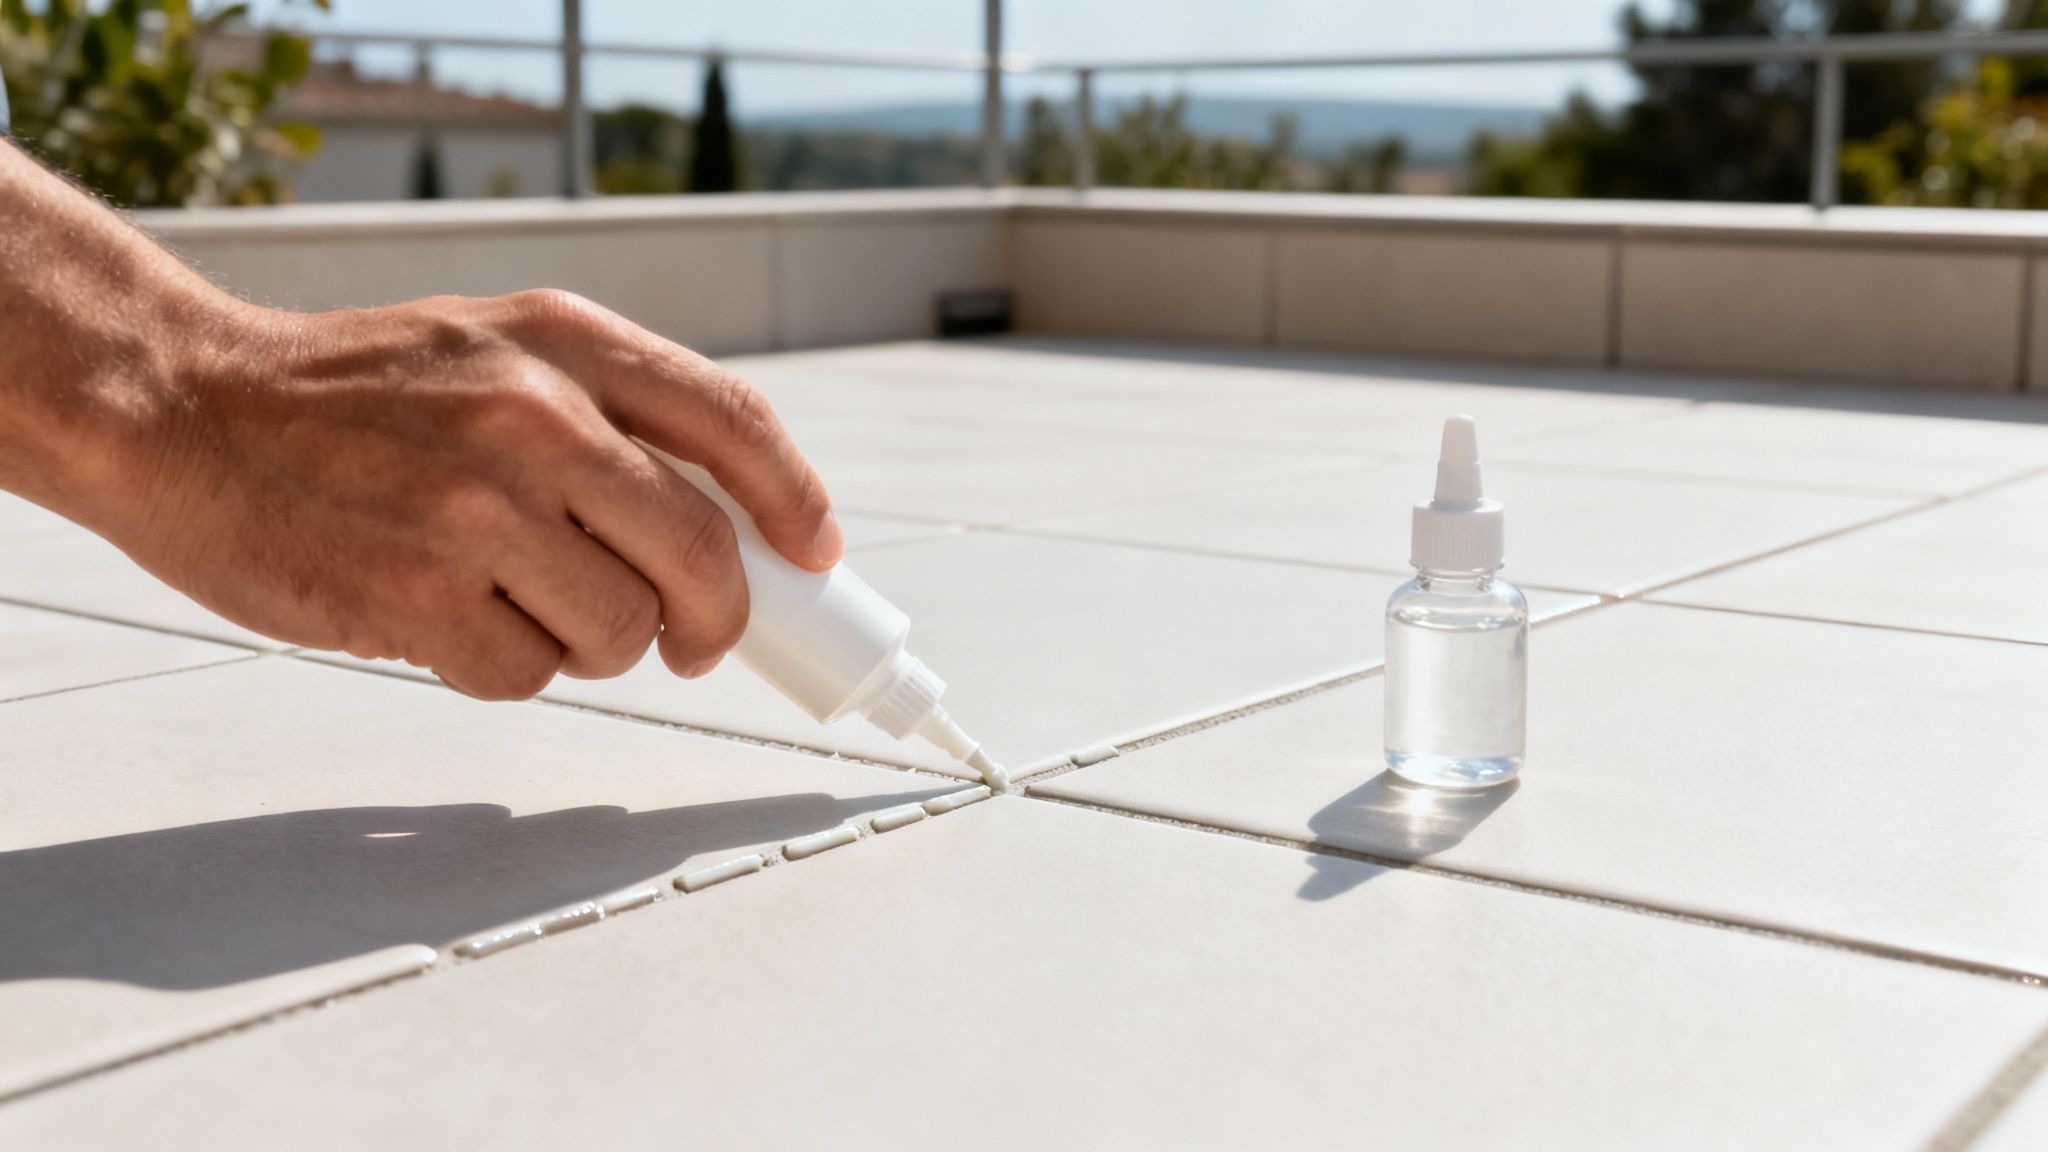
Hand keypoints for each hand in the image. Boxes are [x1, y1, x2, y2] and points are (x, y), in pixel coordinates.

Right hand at [97, 290, 841, 699]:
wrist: (175, 406)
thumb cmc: (346, 395)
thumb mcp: (490, 349)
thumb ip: (605, 413)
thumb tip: (734, 525)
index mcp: (564, 340)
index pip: (735, 423)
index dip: (797, 502)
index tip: (814, 554)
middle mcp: (535, 415)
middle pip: (704, 555)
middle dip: (718, 620)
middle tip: (696, 641)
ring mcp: (476, 507)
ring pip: (624, 630)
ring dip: (596, 644)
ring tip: (521, 603)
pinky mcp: (417, 596)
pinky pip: (531, 675)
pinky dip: (510, 669)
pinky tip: (450, 620)